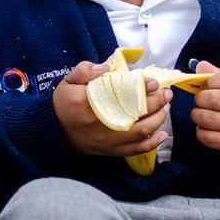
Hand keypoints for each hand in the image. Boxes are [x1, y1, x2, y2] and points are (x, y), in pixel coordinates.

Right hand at [53, 60, 171, 157]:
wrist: (53, 131)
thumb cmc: (63, 104)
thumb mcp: (67, 81)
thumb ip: (85, 70)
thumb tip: (105, 68)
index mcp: (86, 102)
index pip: (120, 93)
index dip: (142, 87)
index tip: (153, 81)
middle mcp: (98, 123)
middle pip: (136, 112)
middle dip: (156, 101)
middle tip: (166, 92)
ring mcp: (106, 139)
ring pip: (140, 131)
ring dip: (159, 118)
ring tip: (166, 107)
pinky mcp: (109, 151)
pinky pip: (135, 149)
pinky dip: (152, 143)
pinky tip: (162, 133)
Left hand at [191, 60, 219, 156]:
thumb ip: (219, 74)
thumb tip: (200, 66)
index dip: (211, 81)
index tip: (211, 85)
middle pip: (213, 98)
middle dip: (200, 98)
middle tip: (202, 100)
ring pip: (206, 118)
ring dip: (197, 114)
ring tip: (203, 113)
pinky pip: (206, 137)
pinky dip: (200, 131)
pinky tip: (207, 127)